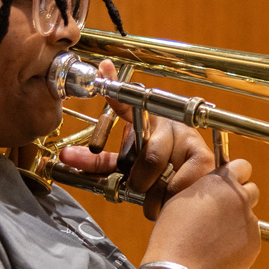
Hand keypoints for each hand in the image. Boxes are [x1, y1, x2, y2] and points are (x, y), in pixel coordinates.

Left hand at [57, 62, 221, 221]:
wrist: (196, 188)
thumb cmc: (158, 172)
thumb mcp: (126, 166)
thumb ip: (97, 164)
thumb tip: (64, 157)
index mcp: (149, 120)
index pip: (129, 104)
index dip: (116, 90)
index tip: (103, 68)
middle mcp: (170, 124)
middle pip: (148, 157)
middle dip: (139, 181)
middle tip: (140, 186)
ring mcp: (189, 139)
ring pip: (161, 173)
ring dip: (154, 195)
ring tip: (157, 196)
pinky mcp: (203, 158)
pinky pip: (177, 185)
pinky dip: (169, 200)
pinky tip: (173, 197)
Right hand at [143, 158, 261, 268]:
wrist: (180, 268)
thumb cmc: (173, 234)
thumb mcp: (182, 199)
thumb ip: (205, 189)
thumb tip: (215, 188)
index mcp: (221, 182)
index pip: (242, 166)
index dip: (236, 175)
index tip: (230, 183)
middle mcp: (240, 197)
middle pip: (252, 189)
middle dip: (241, 197)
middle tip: (224, 209)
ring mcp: (250, 221)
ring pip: (249, 216)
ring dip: (238, 221)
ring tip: (214, 236)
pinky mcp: (254, 243)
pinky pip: (249, 238)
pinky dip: (239, 242)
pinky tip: (219, 251)